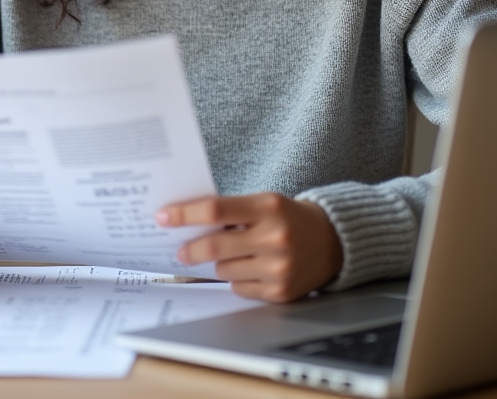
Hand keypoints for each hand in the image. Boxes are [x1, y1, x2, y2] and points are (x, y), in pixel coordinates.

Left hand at [156, 193, 342, 302]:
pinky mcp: (281, 293)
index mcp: (267, 207)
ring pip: (224, 271)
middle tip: (179, 251)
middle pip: (215, 245)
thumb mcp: (264, 202)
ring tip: (236, 254)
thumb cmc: (288, 217)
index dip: (185, 214)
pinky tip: (252, 268)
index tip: (163, 217)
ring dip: (220, 264)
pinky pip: (239, 288)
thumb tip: (187, 223)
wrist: (332, 241)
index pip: (215, 209)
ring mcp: (278, 268)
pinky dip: (238, 279)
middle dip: (191, 249)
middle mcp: (274, 238)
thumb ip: (231, 210)